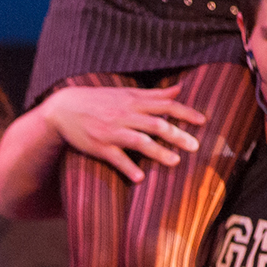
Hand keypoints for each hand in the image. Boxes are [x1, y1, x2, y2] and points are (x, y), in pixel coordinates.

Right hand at [43, 84, 205, 182]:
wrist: (64, 108)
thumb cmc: (98, 100)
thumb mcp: (125, 92)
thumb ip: (153, 94)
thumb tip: (179, 88)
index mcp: (133, 101)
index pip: (165, 105)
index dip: (185, 113)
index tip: (202, 122)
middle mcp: (125, 116)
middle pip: (156, 124)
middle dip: (177, 135)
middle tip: (195, 146)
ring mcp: (112, 132)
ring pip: (140, 141)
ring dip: (158, 152)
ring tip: (175, 162)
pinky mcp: (99, 147)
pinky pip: (116, 158)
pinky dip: (128, 168)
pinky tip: (139, 178)